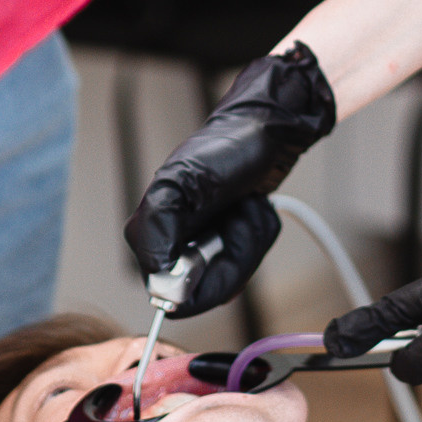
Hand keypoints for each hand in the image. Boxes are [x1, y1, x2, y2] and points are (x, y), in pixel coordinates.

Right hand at [124, 45, 337, 315]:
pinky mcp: (229, 239)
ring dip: (248, 241)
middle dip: (231, 255)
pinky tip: (252, 209)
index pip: (165, 289)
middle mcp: (177, 239)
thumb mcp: (184, 179)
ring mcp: (206, 241)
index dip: (195, 280)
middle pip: (204, 286)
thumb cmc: (227, 147)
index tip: (213, 251)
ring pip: (230, 275)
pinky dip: (257, 235)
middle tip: (235, 218)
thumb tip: (156, 272)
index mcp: (154, 228)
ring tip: (245, 208)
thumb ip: (157, 225)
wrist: (268, 132)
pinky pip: (246, 259)